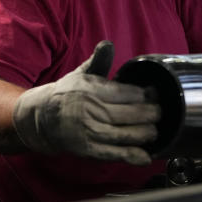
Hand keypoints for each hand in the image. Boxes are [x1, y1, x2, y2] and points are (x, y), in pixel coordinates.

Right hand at [12, 40, 159, 164]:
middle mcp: (89, 110)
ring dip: (144, 134)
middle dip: (150, 114)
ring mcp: (88, 131)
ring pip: (123, 134)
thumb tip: (108, 44)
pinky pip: (112, 154)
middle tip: (160, 113)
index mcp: (90, 89)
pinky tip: (145, 156)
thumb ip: (98, 61)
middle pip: (128, 114)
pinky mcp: (87, 150)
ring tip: (155, 131)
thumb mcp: (80, 74)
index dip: (145, 95)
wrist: (40, 118)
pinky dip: (130, 156)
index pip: (125, 92)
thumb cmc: (67, 94)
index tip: (155, 94)